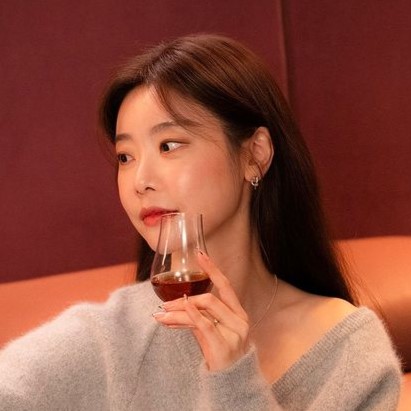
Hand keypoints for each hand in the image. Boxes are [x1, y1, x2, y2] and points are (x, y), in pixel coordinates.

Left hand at [152, 251, 250, 370]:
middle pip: (209, 299)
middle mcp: (240, 320)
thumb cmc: (220, 353)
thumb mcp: (211, 331)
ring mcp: (234, 334)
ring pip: (203, 310)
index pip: (226, 285)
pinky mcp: (223, 346)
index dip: (213, 269)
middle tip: (164, 306)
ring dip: (178, 311)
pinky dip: (189, 315)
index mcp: (238, 313)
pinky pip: (204, 324)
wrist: (231, 384)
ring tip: (161, 315)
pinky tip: (177, 312)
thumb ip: (199, 316)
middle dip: (184, 300)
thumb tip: (176, 305)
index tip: (200, 254)